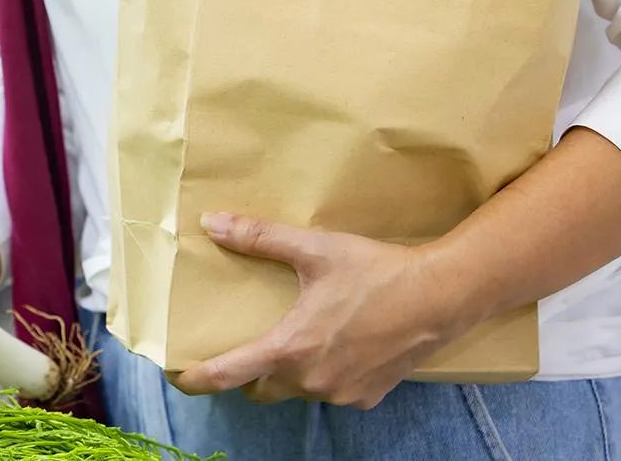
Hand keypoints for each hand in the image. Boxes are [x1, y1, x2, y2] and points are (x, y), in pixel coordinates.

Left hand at [172, 213, 474, 409]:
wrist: (441, 296)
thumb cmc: (375, 272)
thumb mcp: (313, 249)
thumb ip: (259, 238)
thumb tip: (213, 223)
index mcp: (291, 348)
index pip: (229, 373)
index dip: (199, 378)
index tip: (179, 377)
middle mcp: (312, 380)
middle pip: (261, 388)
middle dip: (248, 373)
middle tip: (243, 347)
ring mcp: (342, 394)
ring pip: (297, 391)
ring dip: (288, 373)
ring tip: (293, 340)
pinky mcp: (368, 396)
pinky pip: (331, 392)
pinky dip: (323, 375)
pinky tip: (335, 346)